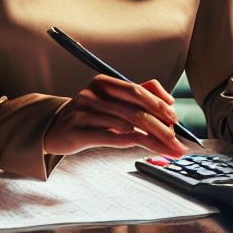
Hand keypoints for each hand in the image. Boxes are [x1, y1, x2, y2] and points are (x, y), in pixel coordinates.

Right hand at [43, 75, 185, 157]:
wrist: (55, 129)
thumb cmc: (89, 116)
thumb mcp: (112, 100)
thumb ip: (139, 94)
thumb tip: (169, 100)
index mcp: (104, 82)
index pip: (138, 91)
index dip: (159, 105)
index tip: (176, 120)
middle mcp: (93, 95)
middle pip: (135, 110)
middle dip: (161, 127)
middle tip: (177, 141)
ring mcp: (84, 113)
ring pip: (127, 126)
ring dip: (151, 140)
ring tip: (166, 149)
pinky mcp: (77, 131)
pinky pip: (110, 137)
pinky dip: (130, 142)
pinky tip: (144, 147)